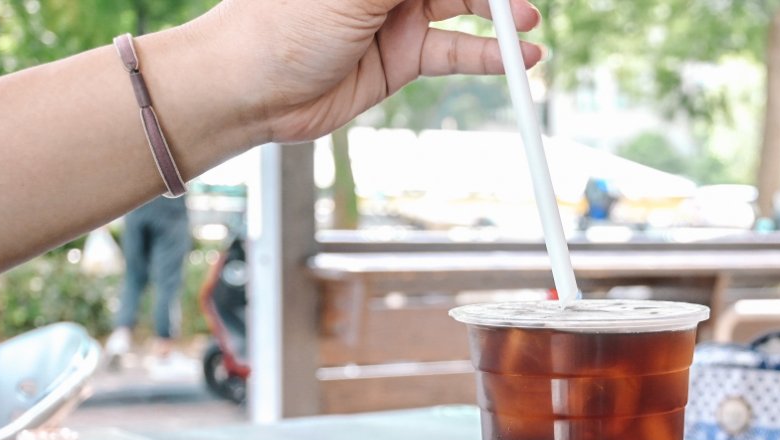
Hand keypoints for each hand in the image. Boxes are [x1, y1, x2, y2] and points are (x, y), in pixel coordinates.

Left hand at [213, 0, 542, 143]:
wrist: (250, 90)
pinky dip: (490, 56)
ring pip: (464, 7)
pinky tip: (520, 57)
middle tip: (524, 3)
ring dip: (500, 16)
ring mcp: (397, 15)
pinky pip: (457, 52)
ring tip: (528, 24)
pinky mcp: (402, 57)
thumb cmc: (280, 23)